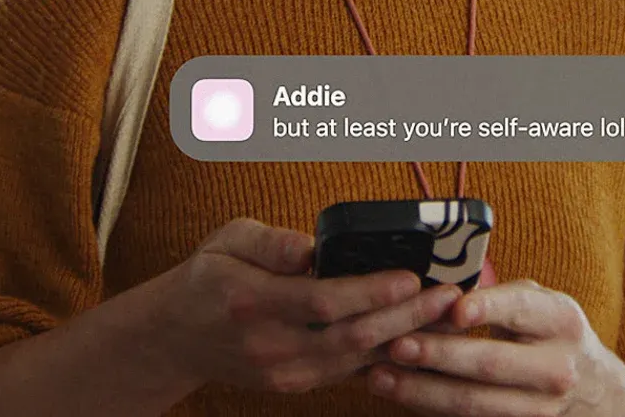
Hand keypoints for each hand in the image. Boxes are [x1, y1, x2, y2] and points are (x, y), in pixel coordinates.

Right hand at [153, 218, 465, 395]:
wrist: (176, 336)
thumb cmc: (207, 277)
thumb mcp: (227, 240)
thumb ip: (270, 242)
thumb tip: (309, 246)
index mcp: (251, 301)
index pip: (322, 302)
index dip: (370, 292)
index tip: (410, 277)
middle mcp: (270, 344)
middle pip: (350, 337)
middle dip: (406, 318)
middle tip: (448, 296)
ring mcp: (284, 371)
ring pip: (355, 360)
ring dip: (404, 339)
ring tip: (444, 316)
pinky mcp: (296, 384)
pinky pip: (349, 372)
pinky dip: (385, 356)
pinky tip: (416, 338)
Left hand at [369, 279, 624, 415]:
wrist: (594, 392)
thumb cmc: (551, 335)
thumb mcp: (541, 306)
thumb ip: (500, 297)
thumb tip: (441, 292)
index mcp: (560, 321)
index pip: (521, 310)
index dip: (486, 308)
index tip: (454, 308)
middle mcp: (556, 367)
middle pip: (490, 364)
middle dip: (439, 354)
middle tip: (397, 343)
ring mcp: (539, 408)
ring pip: (473, 402)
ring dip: (421, 389)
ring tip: (380, 375)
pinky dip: (429, 405)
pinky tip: (399, 392)